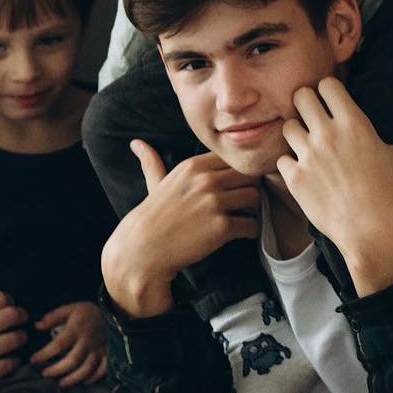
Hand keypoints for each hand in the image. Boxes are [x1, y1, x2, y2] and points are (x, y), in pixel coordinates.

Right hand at [0, 291, 26, 392]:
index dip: (8, 299)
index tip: (10, 304)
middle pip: (12, 315)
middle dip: (21, 315)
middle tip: (22, 319)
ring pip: (15, 339)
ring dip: (20, 338)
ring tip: (19, 339)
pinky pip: (8, 365)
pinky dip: (14, 361)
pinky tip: (12, 360)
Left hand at [31, 300, 107, 385]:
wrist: (113, 312)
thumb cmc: (87, 312)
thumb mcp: (69, 309)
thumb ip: (53, 317)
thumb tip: (37, 326)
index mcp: (76, 328)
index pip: (58, 344)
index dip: (44, 354)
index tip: (33, 360)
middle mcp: (88, 340)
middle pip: (72, 360)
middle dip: (57, 370)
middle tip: (45, 374)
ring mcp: (99, 349)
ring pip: (86, 369)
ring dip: (73, 379)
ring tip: (61, 383)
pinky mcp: (108, 354)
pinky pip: (102, 370)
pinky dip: (93, 378)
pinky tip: (84, 382)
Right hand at [100, 142, 260, 317]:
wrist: (144, 249)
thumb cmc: (153, 217)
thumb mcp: (154, 183)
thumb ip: (152, 162)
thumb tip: (137, 143)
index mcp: (193, 166)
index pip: (233, 159)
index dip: (237, 173)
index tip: (234, 187)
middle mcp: (206, 180)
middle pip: (250, 175)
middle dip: (249, 190)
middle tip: (244, 204)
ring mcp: (214, 203)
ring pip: (255, 197)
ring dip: (254, 209)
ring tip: (244, 217)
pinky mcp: (221, 227)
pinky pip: (252, 224)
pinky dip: (251, 231)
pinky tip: (241, 234)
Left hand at [276, 79, 392, 295]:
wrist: (372, 233)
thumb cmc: (390, 195)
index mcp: (353, 123)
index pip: (327, 84)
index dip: (327, 91)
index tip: (331, 103)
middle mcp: (327, 134)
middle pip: (301, 97)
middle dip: (306, 104)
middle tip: (313, 119)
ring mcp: (308, 155)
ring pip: (287, 127)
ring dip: (296, 134)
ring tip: (308, 147)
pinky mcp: (295, 177)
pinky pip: (281, 159)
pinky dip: (290, 164)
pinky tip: (304, 172)